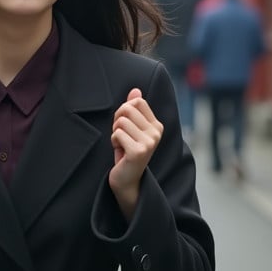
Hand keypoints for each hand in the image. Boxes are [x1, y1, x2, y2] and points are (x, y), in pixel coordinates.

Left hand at [109, 88, 163, 219]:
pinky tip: (120, 152)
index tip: (124, 125)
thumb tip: (135, 90)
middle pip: (127, 109)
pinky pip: (117, 134)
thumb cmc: (126, 152)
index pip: (138, 102)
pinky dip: (114, 141)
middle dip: (117, 120)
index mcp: (157, 126)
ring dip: (115, 133)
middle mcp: (156, 133)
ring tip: (121, 145)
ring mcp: (149, 142)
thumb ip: (134, 110)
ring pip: (121, 122)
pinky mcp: (138, 151)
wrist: (127, 180)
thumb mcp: (131, 128)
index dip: (124, 111)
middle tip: (120, 135)